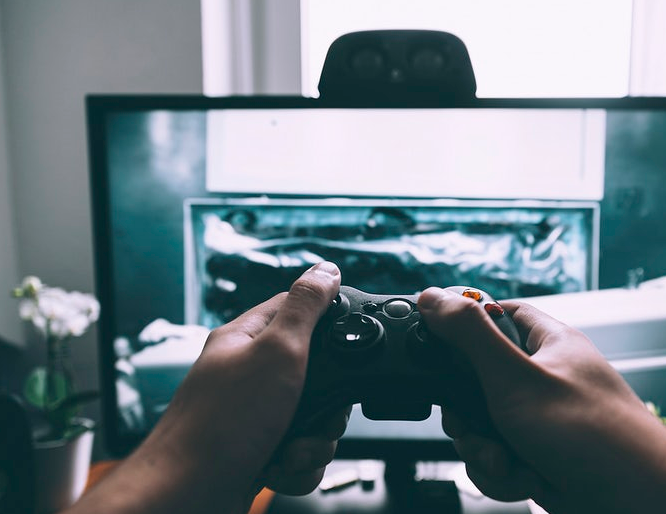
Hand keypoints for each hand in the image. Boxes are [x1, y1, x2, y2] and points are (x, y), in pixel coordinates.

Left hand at [69, 262, 344, 513]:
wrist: (188, 496)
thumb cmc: (220, 424)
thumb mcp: (276, 352)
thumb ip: (305, 309)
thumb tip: (326, 269)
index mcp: (248, 339)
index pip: (296, 309)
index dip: (327, 321)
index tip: (346, 337)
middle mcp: (250, 374)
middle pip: (317, 373)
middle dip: (327, 404)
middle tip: (312, 412)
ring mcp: (255, 414)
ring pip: (314, 418)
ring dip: (314, 441)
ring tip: (291, 448)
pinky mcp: (261, 448)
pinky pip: (301, 451)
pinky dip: (299, 466)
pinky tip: (280, 467)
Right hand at [418, 288, 665, 513]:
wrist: (639, 505)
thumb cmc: (595, 437)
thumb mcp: (516, 377)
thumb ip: (470, 336)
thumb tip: (433, 297)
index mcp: (547, 344)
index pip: (496, 314)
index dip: (464, 326)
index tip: (440, 346)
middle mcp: (544, 378)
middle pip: (475, 381)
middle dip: (468, 415)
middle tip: (478, 426)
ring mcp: (542, 419)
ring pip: (483, 425)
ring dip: (485, 451)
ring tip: (509, 462)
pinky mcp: (540, 454)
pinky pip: (499, 457)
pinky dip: (504, 474)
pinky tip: (525, 479)